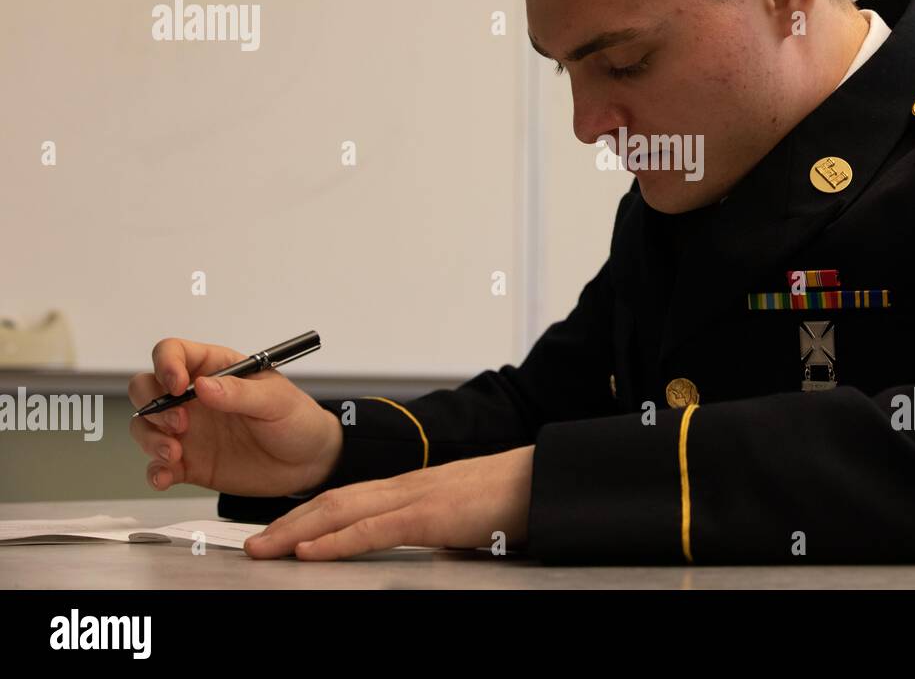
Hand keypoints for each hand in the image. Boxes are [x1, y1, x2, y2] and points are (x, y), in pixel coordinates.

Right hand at [127, 337, 342, 496]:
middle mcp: (195, 398)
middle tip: (181, 424)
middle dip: (153, 405)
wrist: (309, 463)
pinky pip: (158, 465)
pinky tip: (165, 477)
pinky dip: (155, 471)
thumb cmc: (297, 420)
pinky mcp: (190, 462)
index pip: (174, 353)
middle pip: (147, 388)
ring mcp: (189, 430)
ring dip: (150, 439)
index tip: (178, 386)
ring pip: (145, 426)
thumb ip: (240, 393)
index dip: (166, 364)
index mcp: (217, 369)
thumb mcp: (276, 401)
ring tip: (175, 454)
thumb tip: (204, 385)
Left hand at [243, 445, 534, 559]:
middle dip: (287, 522)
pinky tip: (310, 551)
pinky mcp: (430, 515)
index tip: (280, 532)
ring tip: (264, 548)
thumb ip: (439, 532)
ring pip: (342, 510)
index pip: (348, 499)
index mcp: (412, 488)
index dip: (308, 514)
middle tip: (252, 544)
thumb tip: (435, 553)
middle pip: (333, 501)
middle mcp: (406, 486)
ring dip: (297, 530)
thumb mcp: (464, 522)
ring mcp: (416, 497)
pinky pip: (374, 529)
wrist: (544, 480)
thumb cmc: (512, 500)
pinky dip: (336, 540)